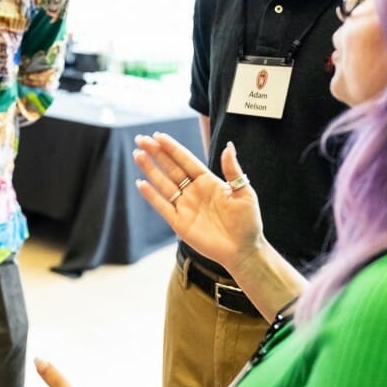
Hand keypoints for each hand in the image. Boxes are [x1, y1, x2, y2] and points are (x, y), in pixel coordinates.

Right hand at [133, 134, 264, 271]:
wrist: (244, 250)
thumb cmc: (247, 222)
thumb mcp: (244, 193)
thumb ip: (233, 170)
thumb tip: (228, 146)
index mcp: (208, 181)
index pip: (186, 160)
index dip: (172, 148)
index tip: (158, 136)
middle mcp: (193, 191)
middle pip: (170, 168)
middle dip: (156, 154)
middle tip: (141, 139)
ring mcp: (185, 206)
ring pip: (163, 184)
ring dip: (150, 170)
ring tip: (138, 155)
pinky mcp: (179, 223)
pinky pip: (162, 206)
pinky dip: (152, 196)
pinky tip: (141, 183)